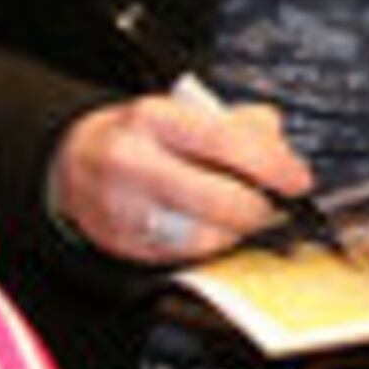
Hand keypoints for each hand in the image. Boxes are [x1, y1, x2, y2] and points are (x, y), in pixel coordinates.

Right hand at [51, 89, 316, 264]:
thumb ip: (235, 122)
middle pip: (219, 199)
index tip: (297, 179)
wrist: (71, 165)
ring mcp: (127, 209)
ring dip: (236, 232)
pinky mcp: (126, 245)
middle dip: (260, 209)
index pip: (225, 142)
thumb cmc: (136, 137)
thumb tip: (278, 143)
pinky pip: (186, 256)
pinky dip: (210, 246)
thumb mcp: (179, 111)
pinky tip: (212, 229)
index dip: (271, 165)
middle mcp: (135, 163)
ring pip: (206, 236)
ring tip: (241, 217)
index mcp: (153, 119)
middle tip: (274, 205)